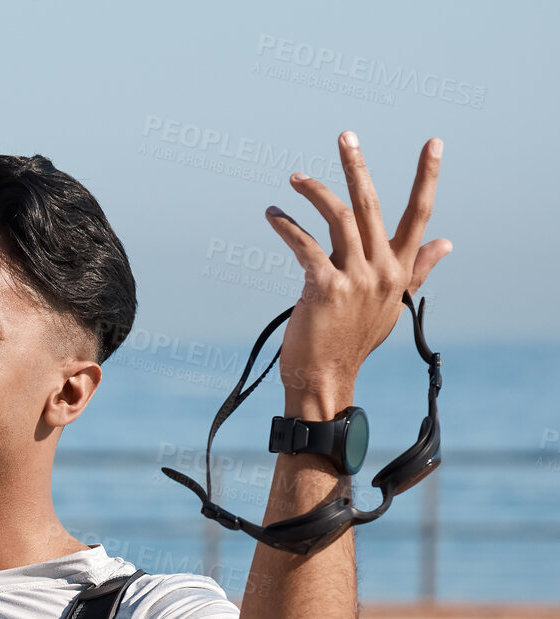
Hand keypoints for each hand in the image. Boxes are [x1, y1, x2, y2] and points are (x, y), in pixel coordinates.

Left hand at [265, 131, 451, 417]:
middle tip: (345, 136)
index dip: (426, 178)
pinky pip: (306, 245)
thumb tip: (446, 242)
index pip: (419, 216)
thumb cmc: (354, 342)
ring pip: (339, 218)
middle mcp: (381, 270)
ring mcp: (355, 279)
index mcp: (398, 270)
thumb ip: (416, 269)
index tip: (434, 143)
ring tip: (295, 178)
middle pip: (371, 206)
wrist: (326, 379)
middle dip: (357, 167)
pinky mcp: (325, 287)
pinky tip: (274, 215)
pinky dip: (287, 226)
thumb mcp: (392, 304)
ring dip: (315, 192)